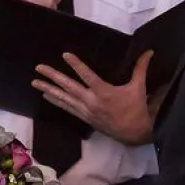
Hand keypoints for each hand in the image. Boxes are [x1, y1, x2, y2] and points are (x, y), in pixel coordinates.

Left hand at [32, 51, 154, 144]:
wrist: (134, 133)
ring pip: (64, 98)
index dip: (76, 64)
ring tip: (35, 82)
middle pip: (68, 87)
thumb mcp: (138, 87)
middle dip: (52, 76)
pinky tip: (47, 95)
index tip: (65, 55)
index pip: (87, 75)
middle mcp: (91, 101)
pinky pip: (67, 108)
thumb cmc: (137, 109)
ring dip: (49, 89)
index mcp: (104, 92)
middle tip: (38, 68)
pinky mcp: (85, 118)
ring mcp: (86, 111)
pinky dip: (57, 101)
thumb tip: (149, 51)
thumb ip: (141, 68)